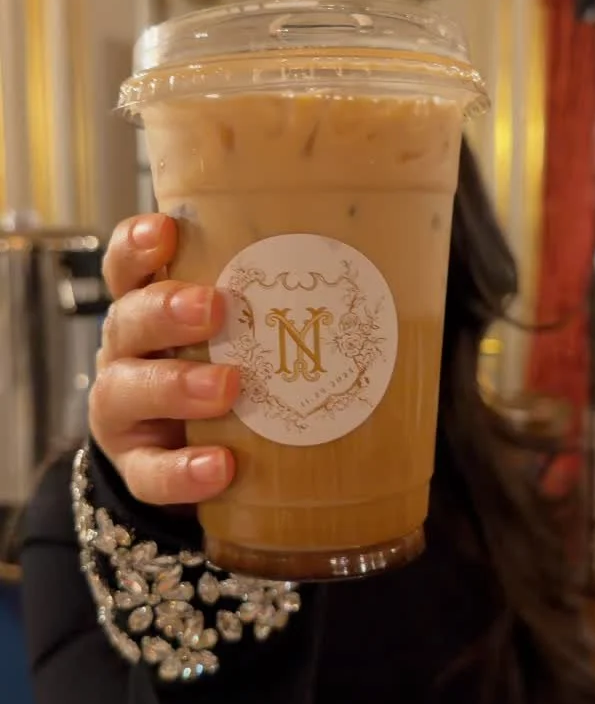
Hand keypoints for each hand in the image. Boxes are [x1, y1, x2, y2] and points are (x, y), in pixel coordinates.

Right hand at [90, 213, 239, 506]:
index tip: (165, 231)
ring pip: (127, 391)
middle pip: (128, 321)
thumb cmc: (222, 369)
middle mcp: (128, 353)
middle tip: (215, 307)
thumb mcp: (236, 331)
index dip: (138, 246)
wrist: (191, 454)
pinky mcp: (136, 467)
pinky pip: (150, 472)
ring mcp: (125, 412)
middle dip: (167, 311)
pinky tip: (221, 466)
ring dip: (176, 386)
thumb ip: (267, 300)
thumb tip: (361, 268)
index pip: (129, 266)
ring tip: (227, 387)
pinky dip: (183, 471)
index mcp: (148, 309)